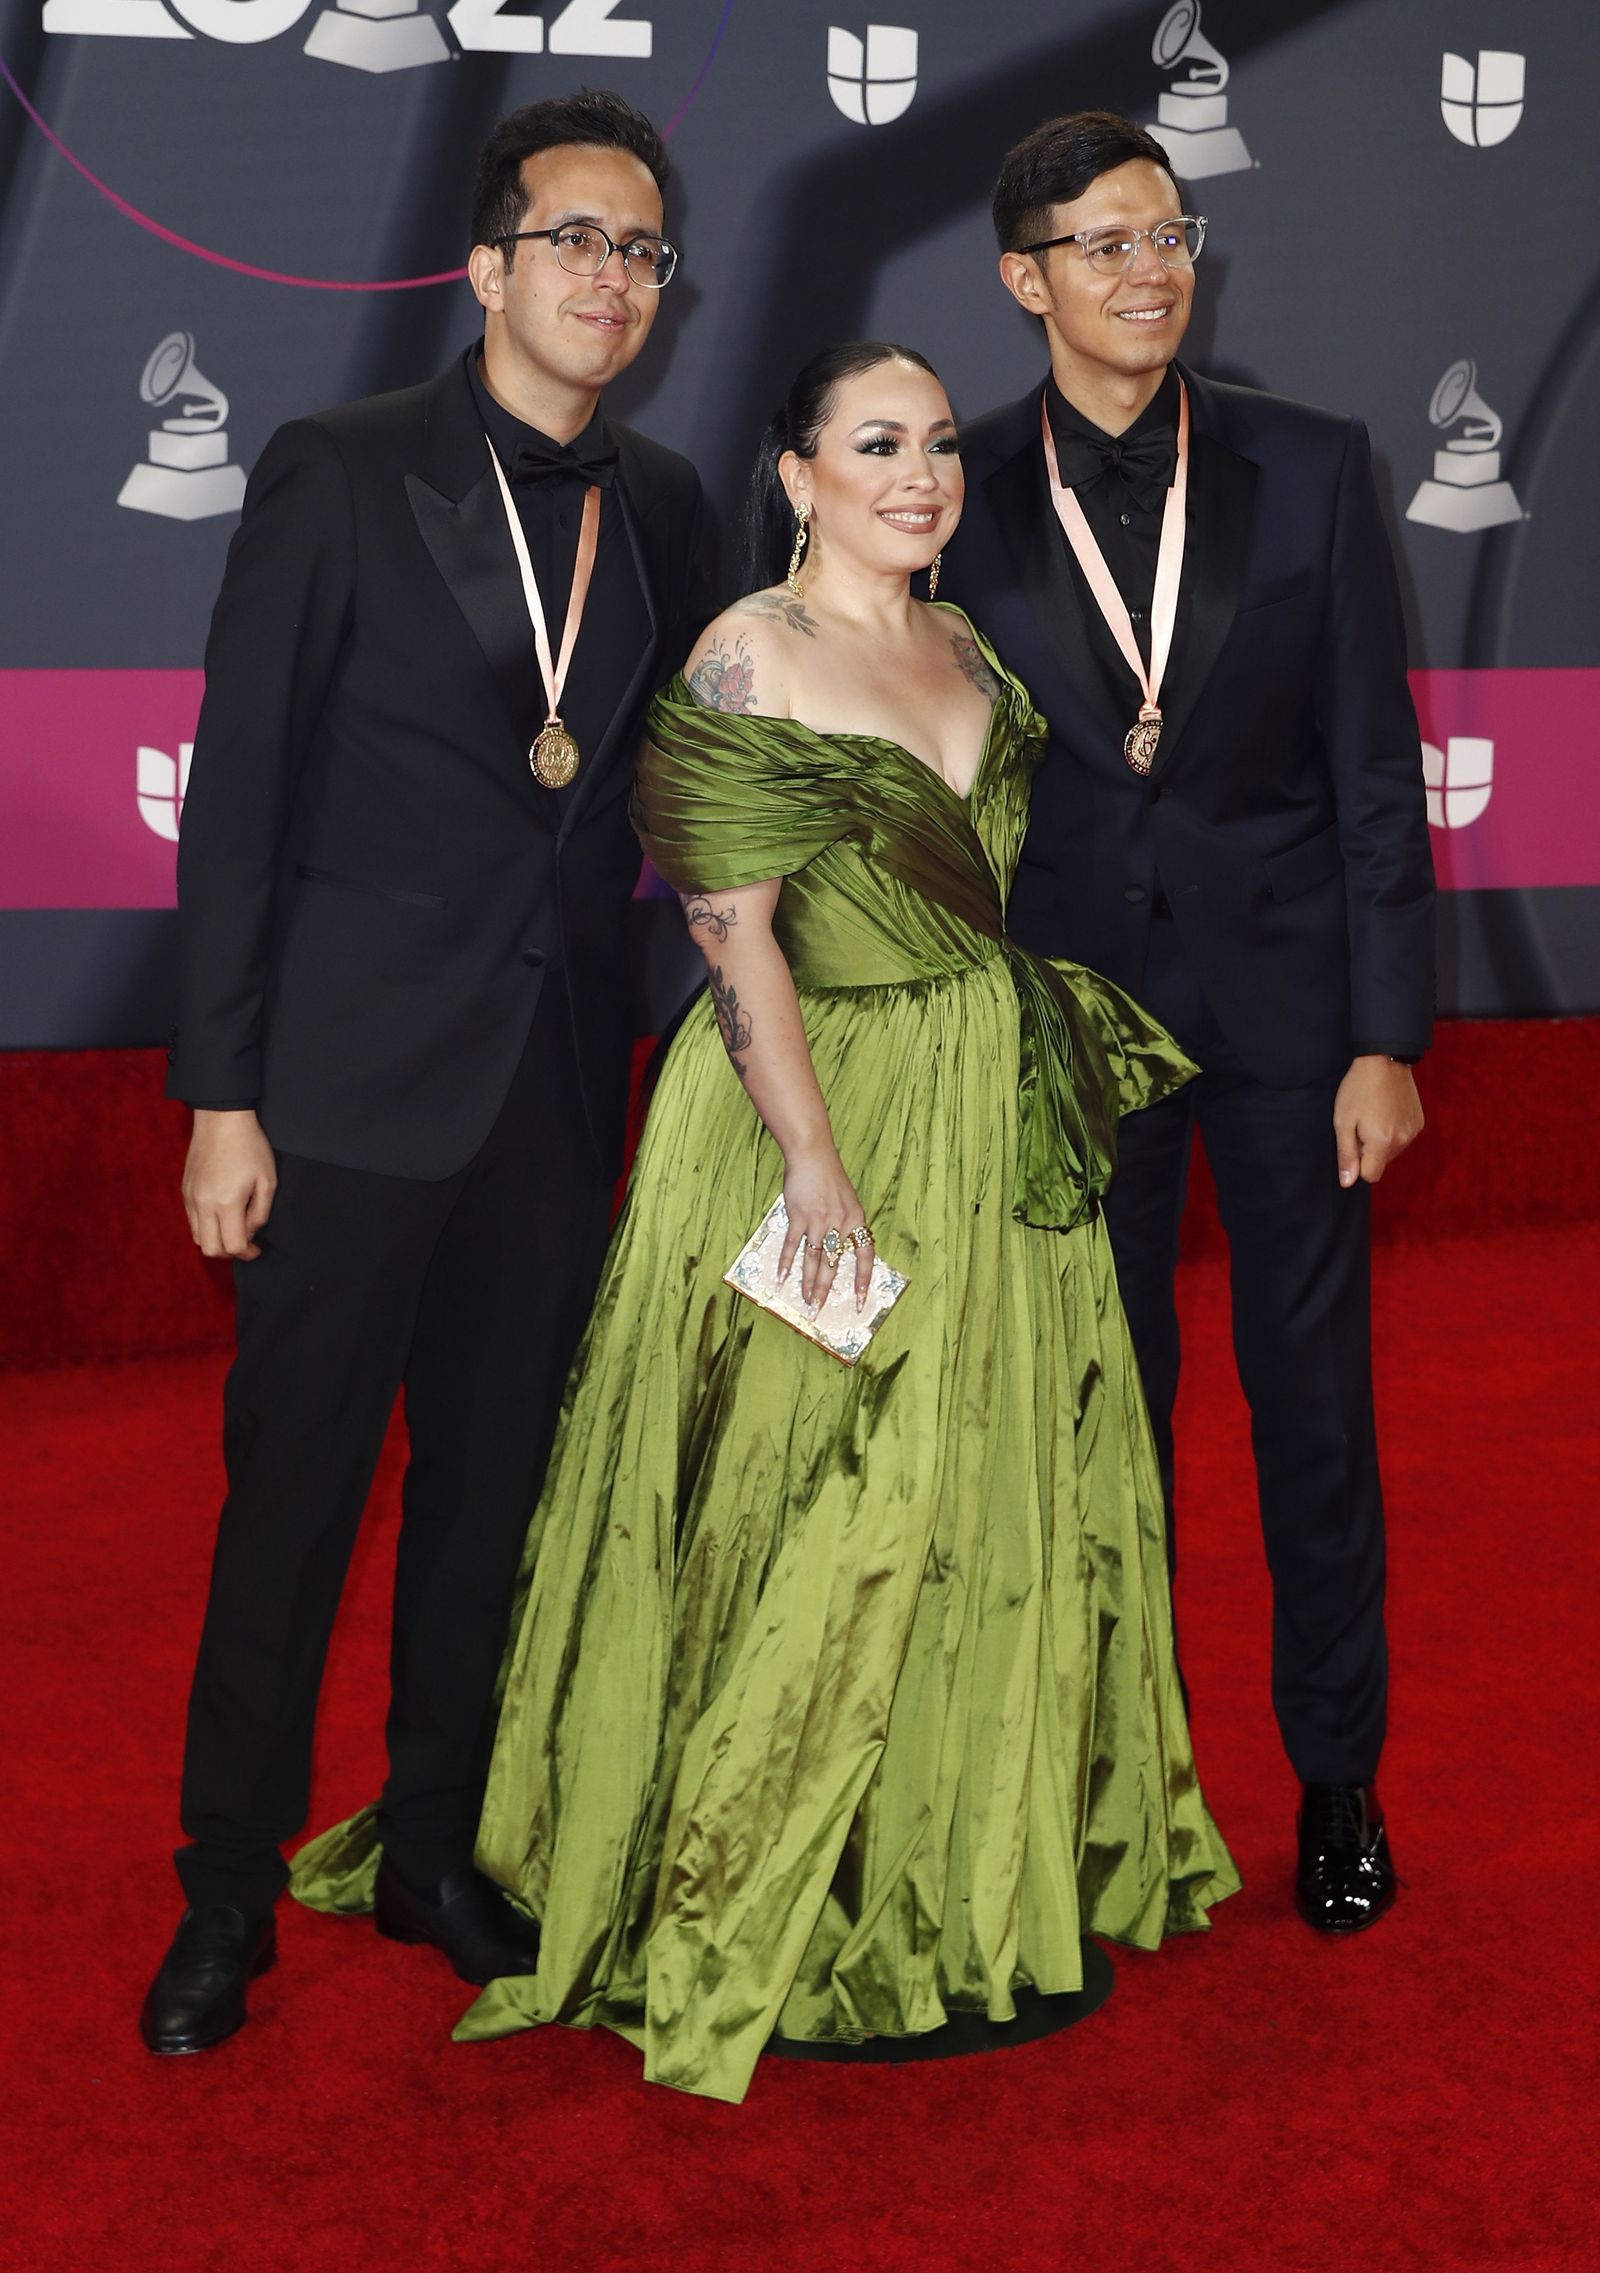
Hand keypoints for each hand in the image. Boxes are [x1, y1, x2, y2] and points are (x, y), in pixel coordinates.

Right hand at [182, 1109, 277, 1259]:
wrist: (220, 1120)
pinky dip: (206, 1227)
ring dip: (215, 1241)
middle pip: (210, 1249)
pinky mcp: (185, 1190)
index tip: (257, 1249)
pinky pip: (192, 1221)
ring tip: (232, 1229)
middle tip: (244, 1243)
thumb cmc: (249, 1147)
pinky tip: (221, 1215)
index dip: (247, 1253)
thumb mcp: (267, 1180)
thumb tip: (250, 1232)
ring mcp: (191, 1198)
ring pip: (197, 1237)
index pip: (232, 1246)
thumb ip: (260, 1213)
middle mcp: (203, 1204)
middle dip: (229, 1253)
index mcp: (227, 1203)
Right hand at [778, 1150, 874, 1311]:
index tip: (861, 1300)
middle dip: (826, 1290)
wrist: (812, 1155)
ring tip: (806, 1301)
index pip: (865, 1255)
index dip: (863, 1279)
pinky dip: (786, 1262)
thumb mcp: (847, 1201)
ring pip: (814, 1259)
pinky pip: (793, 1245)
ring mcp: (819, 1220)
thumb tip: (838, 1252)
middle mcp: (840, 1223)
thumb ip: (845, 1225)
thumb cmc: (829, 1177)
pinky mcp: (799, 1216)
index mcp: (857, 1220)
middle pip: (834, 1264)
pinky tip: (782, 1278)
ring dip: (808, 1283)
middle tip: (820, 1310)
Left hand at [1333, 1057, 1423, 1188]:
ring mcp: (1413, 1132)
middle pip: (1381, 1164)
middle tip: (1361, 1124)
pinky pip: (1403, 1138)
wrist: (1384, 1060)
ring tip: (1374, 1115)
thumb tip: (1347, 1183)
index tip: (1353, 1141)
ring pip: (1392, 1152)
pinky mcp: (1419, 1122)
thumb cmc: (1358, 1089)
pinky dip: (1394, 1131)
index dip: (1358, 1163)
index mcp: (1382, 1143)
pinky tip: (1386, 1111)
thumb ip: (1346, 1155)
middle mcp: (1402, 1141)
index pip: (1370, 1176)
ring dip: (1381, 1142)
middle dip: (1369, 1152)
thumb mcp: (1343, 1122)